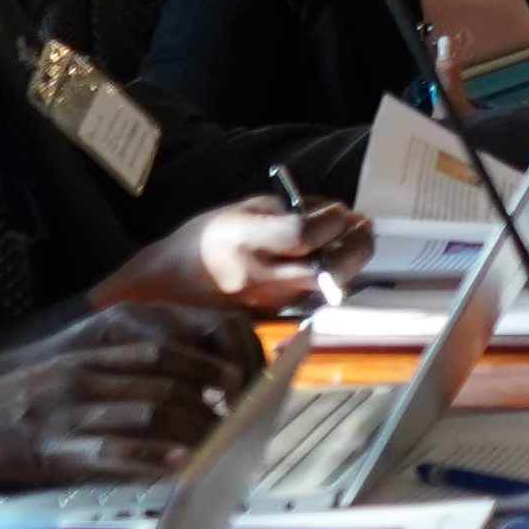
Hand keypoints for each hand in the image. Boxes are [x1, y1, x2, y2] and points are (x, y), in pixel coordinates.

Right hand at [0, 298, 261, 496]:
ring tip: (220, 446)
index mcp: (83, 359)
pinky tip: (179, 464)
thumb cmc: (1, 414)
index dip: (201, 365)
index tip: (232, 380)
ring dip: (191, 431)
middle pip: (163, 385)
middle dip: (207, 404)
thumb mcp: (54, 384)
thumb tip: (160, 403)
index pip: (158, 352)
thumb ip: (101, 384)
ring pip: (148, 414)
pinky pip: (112, 451)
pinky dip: (150, 457)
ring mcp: (68, 413)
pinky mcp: (53, 449)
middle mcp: (81, 378)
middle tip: (235, 423)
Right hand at [112, 194, 357, 312]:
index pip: (302, 236)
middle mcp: (258, 277)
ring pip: (324, 284)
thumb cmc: (203, 240)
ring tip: (351, 239)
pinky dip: (327, 275)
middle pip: (325, 269)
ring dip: (346, 261)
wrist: (165, 286)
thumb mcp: (242, 210)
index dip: (332, 222)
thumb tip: (331, 212)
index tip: (343, 210)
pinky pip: (311, 294)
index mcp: (246, 243)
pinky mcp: (271, 317)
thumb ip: (288, 211)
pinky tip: (329, 258)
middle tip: (363, 226)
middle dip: (355, 247)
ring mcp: (266, 302)